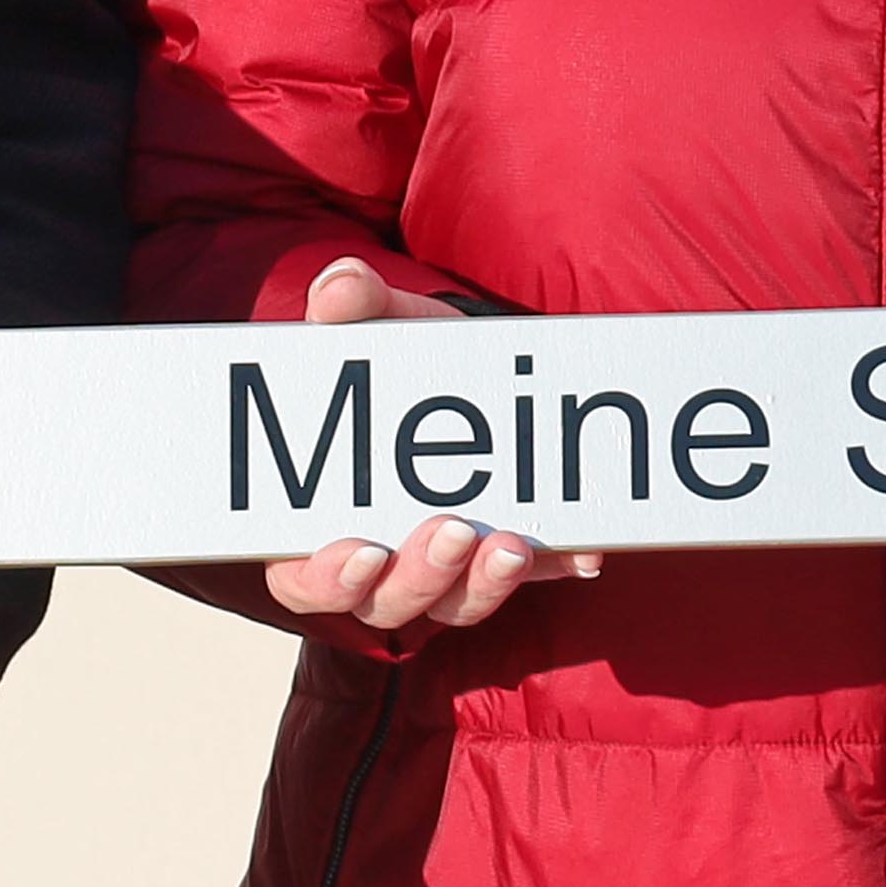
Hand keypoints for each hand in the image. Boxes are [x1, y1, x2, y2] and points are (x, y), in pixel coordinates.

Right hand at [259, 262, 604, 634]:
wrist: (466, 364)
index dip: (325, 579)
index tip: (361, 552)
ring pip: (456, 601)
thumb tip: (340, 285)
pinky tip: (581, 551)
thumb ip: (354, 306)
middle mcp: (380, 560)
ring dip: (485, 582)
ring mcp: (445, 567)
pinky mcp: (503, 555)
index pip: (304, 577)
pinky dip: (555, 564)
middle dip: (423, 576)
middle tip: (456, 532)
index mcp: (319, 521)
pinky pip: (530, 576)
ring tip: (514, 545)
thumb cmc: (398, 359)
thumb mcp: (378, 327)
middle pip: (388, 600)